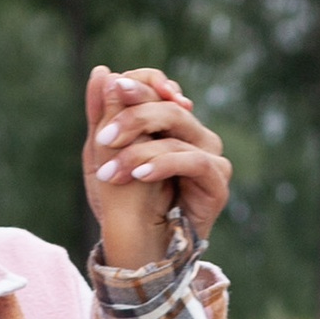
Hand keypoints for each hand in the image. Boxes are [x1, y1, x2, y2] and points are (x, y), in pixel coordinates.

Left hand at [83, 64, 229, 271]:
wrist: (139, 247)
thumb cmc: (121, 201)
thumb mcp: (102, 154)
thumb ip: (102, 114)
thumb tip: (101, 71)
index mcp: (169, 124)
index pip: (160, 89)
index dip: (142, 85)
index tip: (117, 87)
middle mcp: (193, 134)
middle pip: (170, 107)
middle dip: (134, 117)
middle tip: (104, 137)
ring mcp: (210, 155)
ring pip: (179, 131)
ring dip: (139, 150)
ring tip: (110, 173)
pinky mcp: (218, 181)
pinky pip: (194, 161)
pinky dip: (164, 164)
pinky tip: (140, 175)